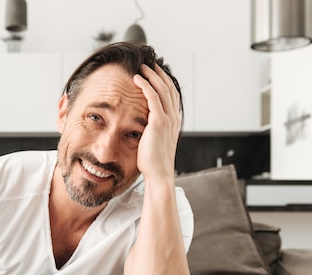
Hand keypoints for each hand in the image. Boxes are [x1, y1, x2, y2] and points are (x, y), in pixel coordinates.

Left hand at [132, 64, 181, 178]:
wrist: (159, 174)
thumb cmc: (153, 162)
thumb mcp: (154, 142)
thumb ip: (151, 131)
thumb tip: (142, 128)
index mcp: (174, 122)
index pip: (171, 95)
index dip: (164, 82)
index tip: (154, 73)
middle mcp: (174, 117)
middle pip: (168, 88)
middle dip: (159, 74)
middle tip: (149, 64)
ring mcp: (168, 119)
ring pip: (161, 89)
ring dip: (151, 75)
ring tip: (142, 66)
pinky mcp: (158, 121)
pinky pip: (152, 97)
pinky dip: (145, 85)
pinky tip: (137, 78)